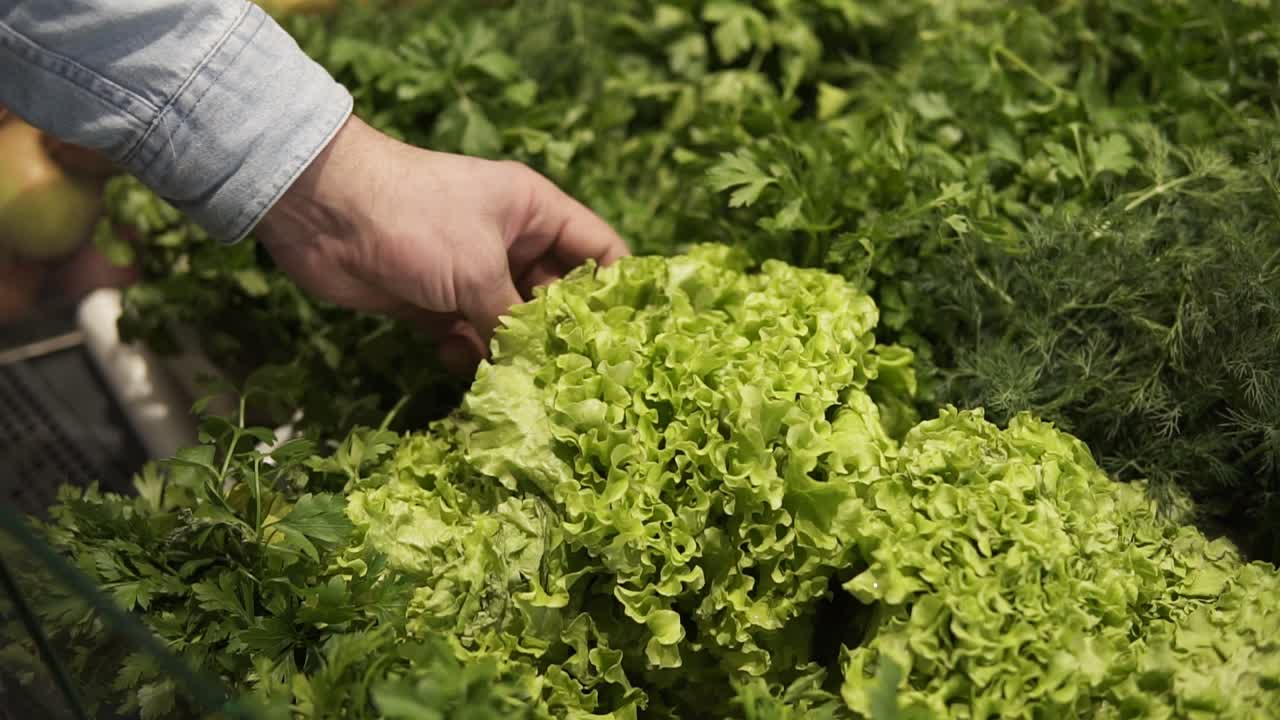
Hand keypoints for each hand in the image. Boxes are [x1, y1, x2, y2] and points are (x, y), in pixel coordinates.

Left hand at [256, 115, 628, 372]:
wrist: (322, 211)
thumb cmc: (415, 219)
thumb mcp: (478, 268)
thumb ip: (515, 322)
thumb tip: (539, 370)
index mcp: (537, 214)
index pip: (599, 253)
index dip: (618, 294)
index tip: (631, 343)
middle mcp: (512, 244)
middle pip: (558, 299)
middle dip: (563, 338)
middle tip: (575, 383)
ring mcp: (473, 275)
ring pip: (513, 326)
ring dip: (514, 355)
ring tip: (519, 384)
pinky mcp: (436, 304)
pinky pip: (471, 339)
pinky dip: (470, 357)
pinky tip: (459, 363)